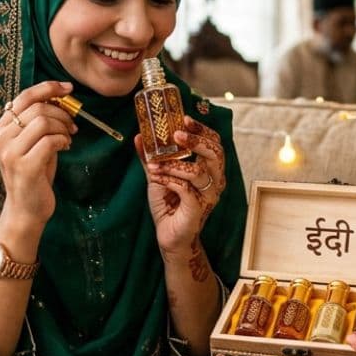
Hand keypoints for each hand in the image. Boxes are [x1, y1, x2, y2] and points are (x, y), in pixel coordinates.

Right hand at [0, 81, 76, 228]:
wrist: (27, 210)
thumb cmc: (35, 174)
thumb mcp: (33, 143)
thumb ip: (39, 121)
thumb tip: (60, 97)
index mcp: (1, 129)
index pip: (24, 97)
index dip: (48, 88)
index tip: (68, 88)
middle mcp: (1, 138)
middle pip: (37, 108)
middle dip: (61, 113)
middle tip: (72, 125)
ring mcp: (11, 152)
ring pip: (44, 121)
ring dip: (63, 127)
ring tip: (68, 138)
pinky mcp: (25, 166)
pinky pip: (50, 141)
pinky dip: (63, 140)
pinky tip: (65, 148)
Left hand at [137, 116, 225, 255]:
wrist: (169, 237)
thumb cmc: (168, 206)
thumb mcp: (158, 176)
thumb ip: (151, 158)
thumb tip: (139, 137)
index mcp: (209, 170)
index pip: (215, 143)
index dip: (202, 130)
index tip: (184, 119)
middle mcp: (215, 181)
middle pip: (216, 153)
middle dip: (196, 140)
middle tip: (176, 135)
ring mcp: (208, 195)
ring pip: (198, 171)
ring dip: (172, 164)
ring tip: (155, 166)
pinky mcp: (198, 207)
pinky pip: (185, 188)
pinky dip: (169, 180)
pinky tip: (157, 179)